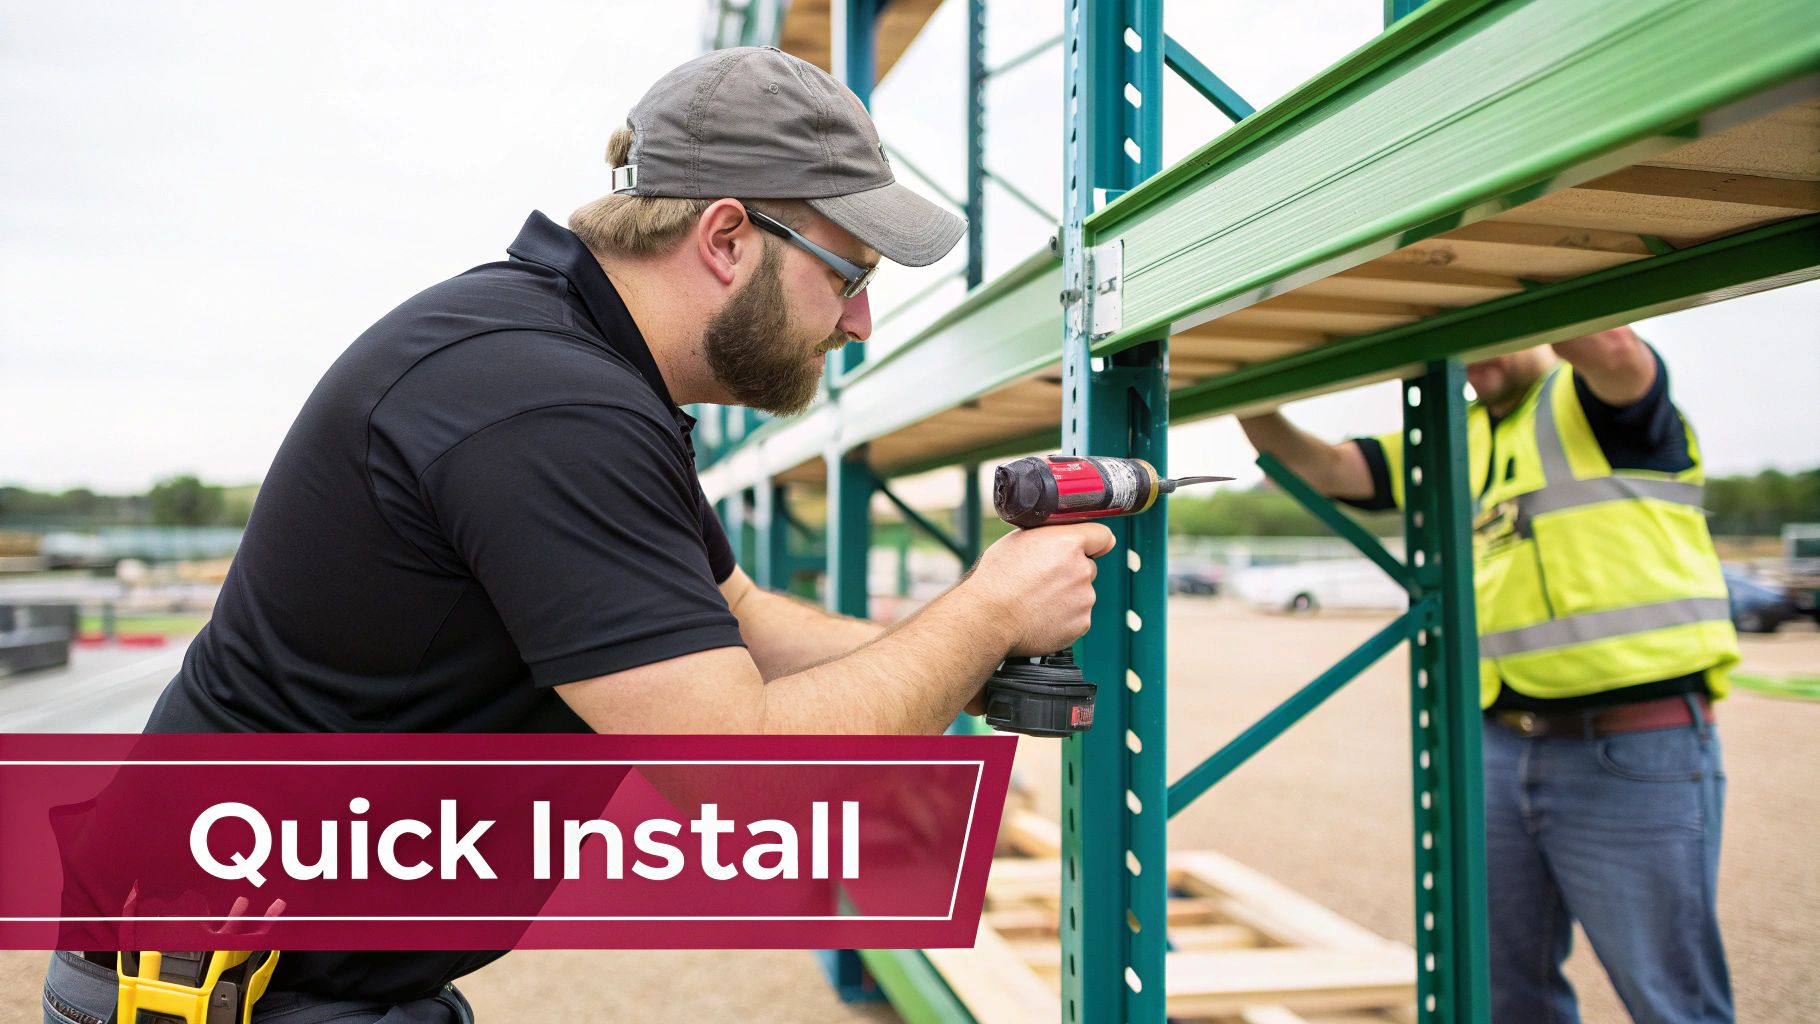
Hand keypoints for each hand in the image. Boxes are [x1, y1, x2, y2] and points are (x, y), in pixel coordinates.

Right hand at [964, 523, 1115, 656]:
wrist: (990, 618)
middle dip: (1071, 572)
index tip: (1090, 548)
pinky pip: (1077, 616)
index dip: (1093, 542)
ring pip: (1082, 593)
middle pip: (1088, 567)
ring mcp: (1084, 599)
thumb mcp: (1020, 540)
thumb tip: (1066, 537)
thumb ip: (1051, 536)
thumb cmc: (998, 578)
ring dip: (1067, 596)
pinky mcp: (1081, 623)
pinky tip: (1041, 615)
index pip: (1102, 536)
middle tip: (1043, 580)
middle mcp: (1082, 570)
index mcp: (1068, 544)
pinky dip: (1064, 617)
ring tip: (1037, 600)